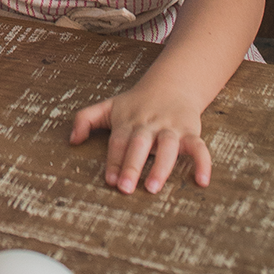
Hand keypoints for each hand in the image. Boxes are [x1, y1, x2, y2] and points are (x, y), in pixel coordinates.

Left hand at [69, 79, 210, 193]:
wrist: (171, 84)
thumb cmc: (135, 103)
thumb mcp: (108, 106)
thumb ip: (85, 119)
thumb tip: (71, 140)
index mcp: (128, 122)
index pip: (118, 142)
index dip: (114, 161)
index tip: (110, 181)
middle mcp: (148, 125)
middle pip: (139, 144)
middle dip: (132, 165)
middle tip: (125, 188)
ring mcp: (170, 128)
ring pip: (167, 146)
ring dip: (160, 167)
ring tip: (152, 188)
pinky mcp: (190, 132)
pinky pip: (199, 147)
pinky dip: (203, 163)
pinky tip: (202, 181)